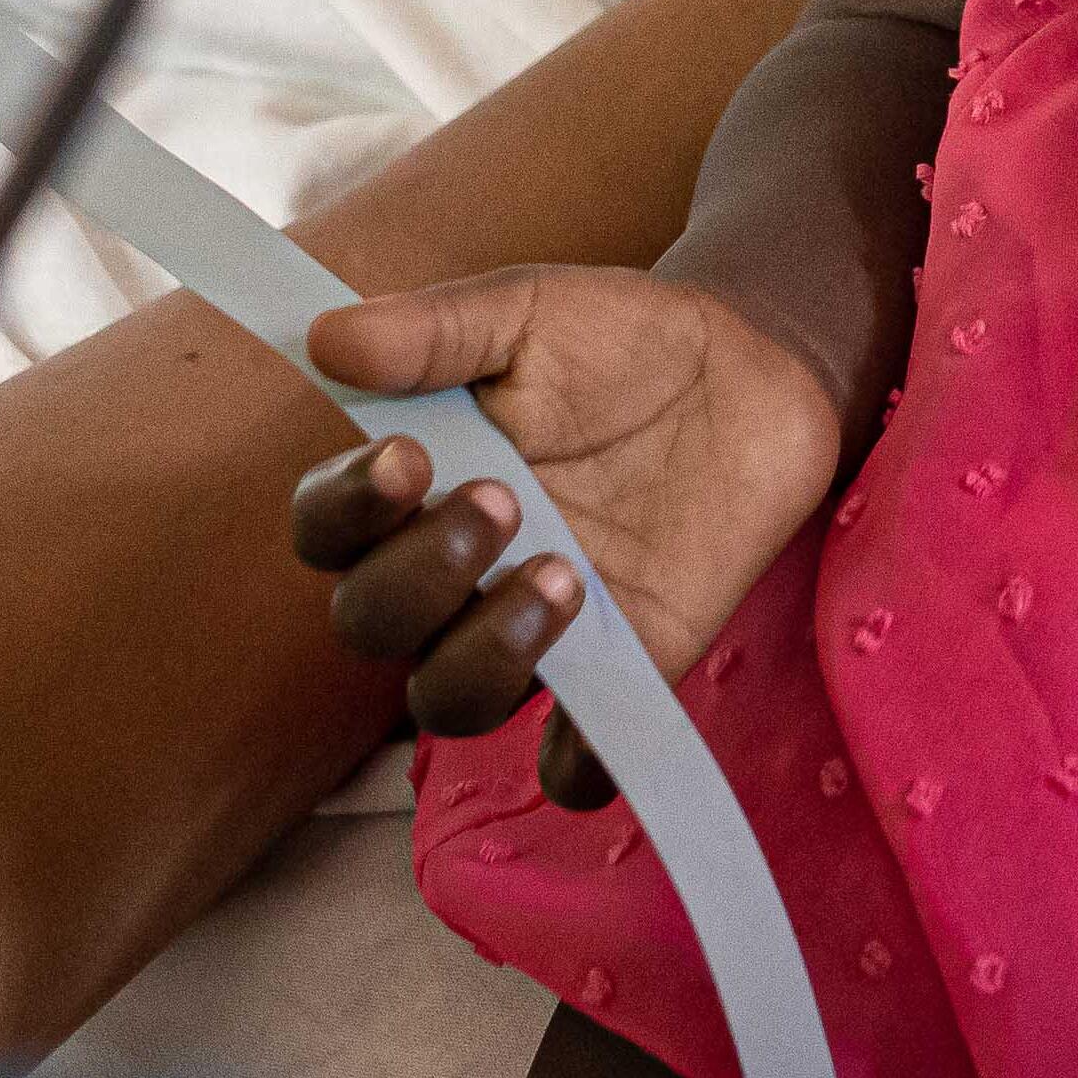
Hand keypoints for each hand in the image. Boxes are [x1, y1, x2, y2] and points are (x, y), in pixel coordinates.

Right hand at [284, 263, 845, 812]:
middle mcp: (452, 573)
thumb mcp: (531, 311)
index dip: (345, 510)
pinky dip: (574, 766)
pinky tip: (596, 720)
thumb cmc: (619, 340)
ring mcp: (528, 629)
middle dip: (420, 574)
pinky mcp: (619, 668)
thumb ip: (436, 330)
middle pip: (373, 622)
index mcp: (414, 487)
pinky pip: (570, 762)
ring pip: (448, 698)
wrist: (752, 372)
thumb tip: (326, 337)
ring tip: (563, 574)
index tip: (405, 457)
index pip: (329, 529)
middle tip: (503, 499)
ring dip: (482, 654)